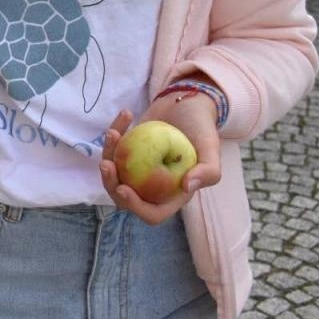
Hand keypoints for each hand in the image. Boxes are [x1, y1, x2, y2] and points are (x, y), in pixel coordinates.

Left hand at [98, 95, 222, 224]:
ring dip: (108, 155)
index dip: (135, 206)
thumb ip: (208, 171)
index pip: (152, 213)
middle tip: (107, 164)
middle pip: (124, 196)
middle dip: (110, 183)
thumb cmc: (201, 128)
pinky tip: (126, 115)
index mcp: (172, 194)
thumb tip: (186, 187)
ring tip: (114, 133)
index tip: (123, 188)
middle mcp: (152, 187)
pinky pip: (113, 149)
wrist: (189, 104)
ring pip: (114, 172)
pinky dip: (115, 134)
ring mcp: (137, 170)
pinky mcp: (127, 151)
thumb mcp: (211, 148)